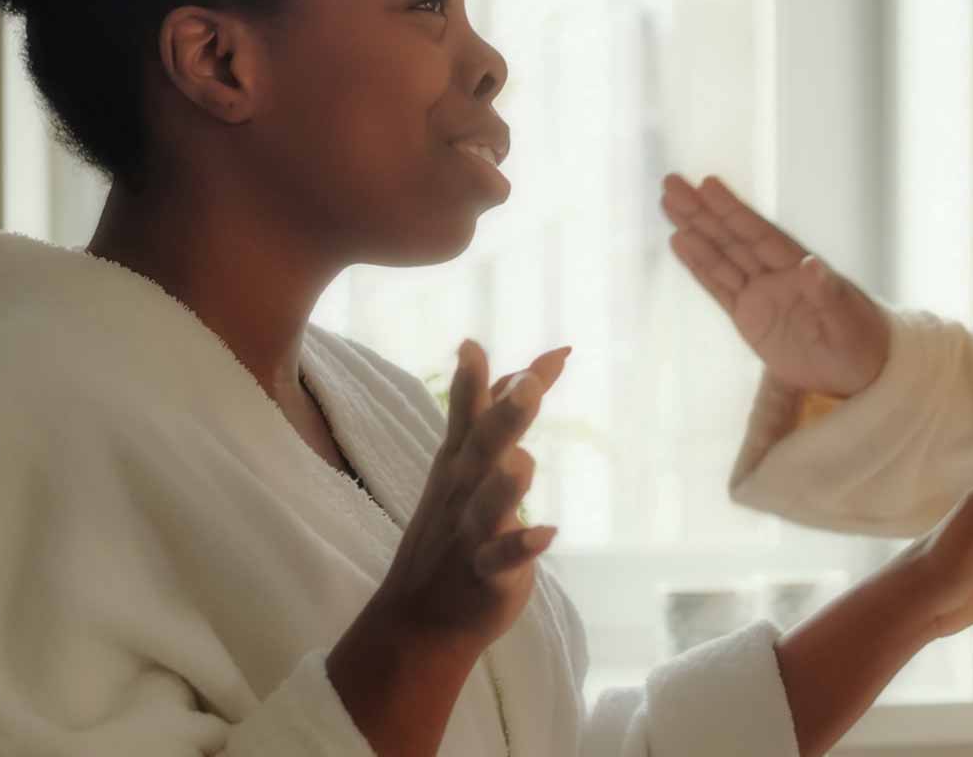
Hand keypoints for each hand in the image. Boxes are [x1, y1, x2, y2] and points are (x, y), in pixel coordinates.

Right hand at [330, 341, 566, 754]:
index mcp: (460, 463)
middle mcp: (462, 492)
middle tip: (528, 385)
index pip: (476, 411)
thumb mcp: (464, 472)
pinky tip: (546, 534)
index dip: (506, 380)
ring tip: (524, 462)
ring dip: (505, 484)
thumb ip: (487, 420)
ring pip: (488, 505)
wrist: (417, 622)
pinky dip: (520, 547)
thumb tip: (519, 373)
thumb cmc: (450, 536)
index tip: (555, 351)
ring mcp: (469, 534)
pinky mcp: (483, 574)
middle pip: (483, 448)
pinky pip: (500, 559)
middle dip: (503, 415)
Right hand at [661, 173, 889, 394]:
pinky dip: (699, 266)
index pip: (758, 234)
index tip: (707, 183)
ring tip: (667, 204)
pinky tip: (680, 243)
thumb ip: (827, 294)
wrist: (862, 370)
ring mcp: (760, 295)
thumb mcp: (847, 321)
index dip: (732, 209)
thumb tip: (811, 264)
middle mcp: (775, 274)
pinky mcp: (749, 318)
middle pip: (732, 238)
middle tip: (671, 182)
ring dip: (694, 232)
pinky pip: (718, 288)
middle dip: (701, 211)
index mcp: (799, 268)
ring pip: (720, 257)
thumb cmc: (862, 341)